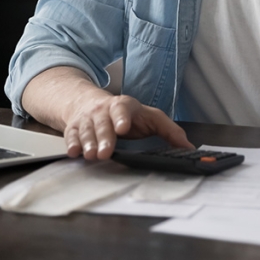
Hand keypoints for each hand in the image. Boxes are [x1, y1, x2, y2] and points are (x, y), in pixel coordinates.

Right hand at [22, 67, 192, 160]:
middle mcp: (103, 111)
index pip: (122, 109)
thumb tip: (188, 147)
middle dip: (103, 138)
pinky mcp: (74, 128)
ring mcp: (87, 119)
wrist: (92, 104)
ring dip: (88, 143)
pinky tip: (74, 152)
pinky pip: (71, 135)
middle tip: (105, 153)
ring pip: (86, 130)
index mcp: (124, 106)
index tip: (122, 128)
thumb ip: (169, 131)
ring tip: (90, 156)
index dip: (121, 118)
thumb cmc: (127, 115)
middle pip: (102, 123)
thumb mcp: (150, 117)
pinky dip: (72, 144)